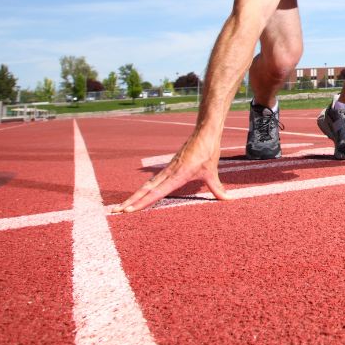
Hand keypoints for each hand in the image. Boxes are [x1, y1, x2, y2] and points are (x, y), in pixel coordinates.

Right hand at [110, 129, 230, 213]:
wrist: (204, 133)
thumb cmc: (208, 152)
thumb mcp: (212, 172)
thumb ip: (218, 189)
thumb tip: (228, 200)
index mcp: (177, 176)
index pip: (156, 193)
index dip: (142, 202)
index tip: (129, 211)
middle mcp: (168, 174)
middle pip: (145, 190)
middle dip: (131, 202)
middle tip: (115, 211)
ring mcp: (166, 170)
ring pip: (147, 186)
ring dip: (134, 196)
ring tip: (121, 207)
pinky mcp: (168, 167)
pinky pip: (153, 181)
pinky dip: (144, 189)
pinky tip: (138, 195)